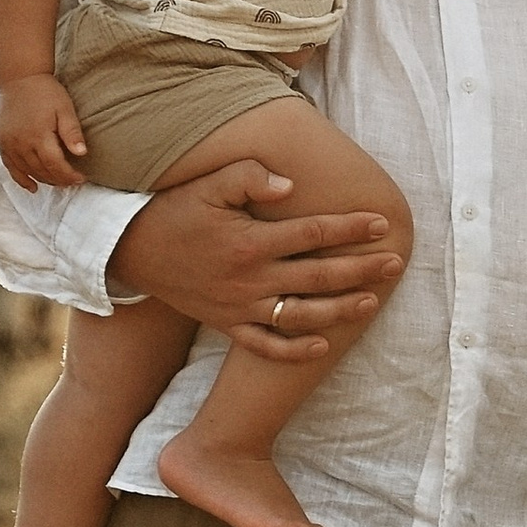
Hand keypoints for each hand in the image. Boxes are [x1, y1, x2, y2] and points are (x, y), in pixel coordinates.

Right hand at [0, 73, 87, 191]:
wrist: (19, 79)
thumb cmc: (46, 92)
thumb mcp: (65, 109)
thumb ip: (72, 132)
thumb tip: (81, 154)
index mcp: (38, 135)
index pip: (55, 165)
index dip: (69, 175)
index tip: (81, 178)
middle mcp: (21, 143)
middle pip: (41, 171)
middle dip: (59, 179)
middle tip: (72, 181)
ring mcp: (9, 144)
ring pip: (27, 171)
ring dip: (44, 180)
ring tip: (58, 181)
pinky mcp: (1, 142)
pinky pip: (10, 167)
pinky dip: (21, 179)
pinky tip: (32, 187)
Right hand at [109, 155, 403, 355]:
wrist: (131, 251)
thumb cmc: (175, 210)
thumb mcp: (208, 184)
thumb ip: (250, 176)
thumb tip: (291, 185)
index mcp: (251, 241)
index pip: (314, 233)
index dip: (351, 228)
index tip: (381, 224)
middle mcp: (250, 279)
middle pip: (319, 277)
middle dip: (361, 270)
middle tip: (395, 262)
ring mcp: (240, 306)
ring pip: (301, 315)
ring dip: (340, 310)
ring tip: (372, 301)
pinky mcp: (227, 324)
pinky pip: (265, 346)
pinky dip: (294, 350)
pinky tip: (322, 345)